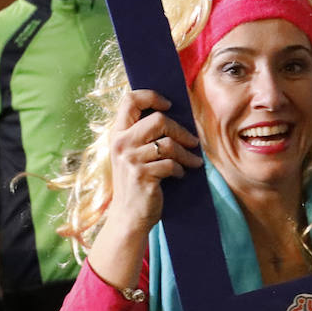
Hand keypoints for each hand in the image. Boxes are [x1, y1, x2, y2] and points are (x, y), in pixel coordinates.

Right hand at [102, 89, 202, 233]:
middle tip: (193, 142)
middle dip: (181, 131)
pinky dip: (181, 170)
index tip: (169, 105)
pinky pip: (171, 164)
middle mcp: (121, 143)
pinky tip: (180, 175)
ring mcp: (130, 159)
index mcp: (118, 133)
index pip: (130, 100)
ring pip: (169, 144)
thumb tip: (175, 116)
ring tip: (193, 162)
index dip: (151, 96)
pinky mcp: (142, 175)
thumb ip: (145, 136)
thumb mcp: (134, 155)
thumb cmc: (137, 182)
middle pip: (158, 120)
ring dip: (187, 154)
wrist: (129, 215)